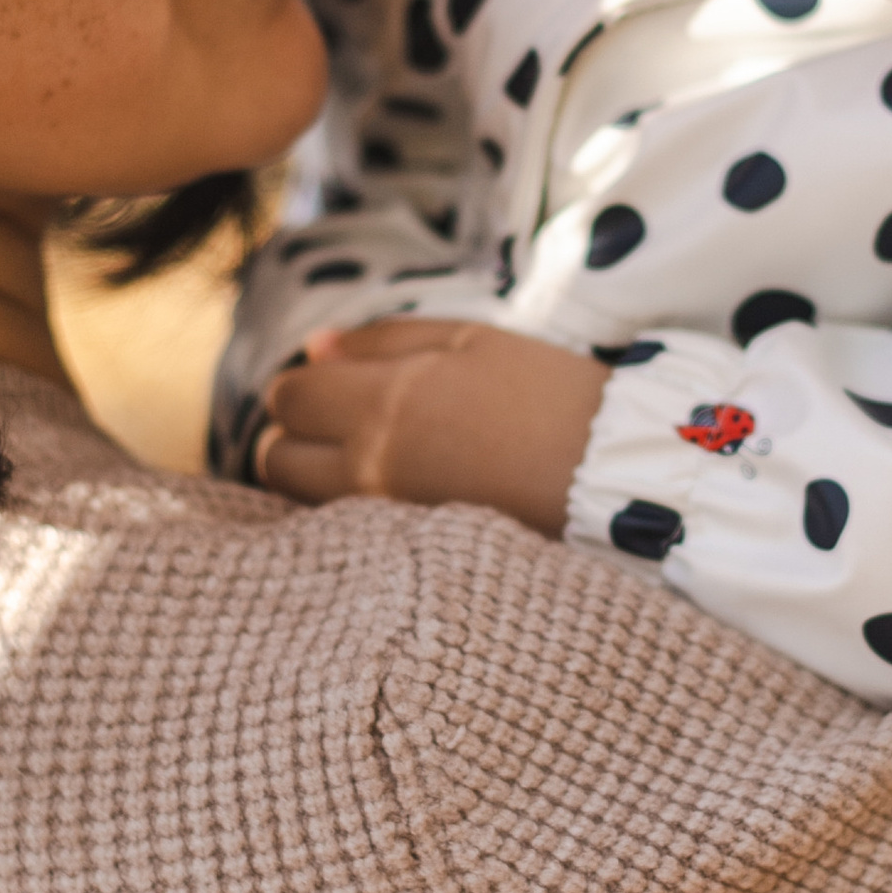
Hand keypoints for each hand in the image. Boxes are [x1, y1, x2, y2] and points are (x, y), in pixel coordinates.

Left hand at [254, 319, 608, 534]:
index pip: (287, 396)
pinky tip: (386, 491)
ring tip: (362, 459)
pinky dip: (342, 509)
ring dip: (309, 475)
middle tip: (337, 424)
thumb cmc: (550, 392)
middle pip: (274, 455)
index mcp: (387, 400)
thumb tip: (313, 346)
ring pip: (298, 501)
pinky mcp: (410, 553)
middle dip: (291, 435)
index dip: (302, 385)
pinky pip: (339, 531)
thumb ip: (383, 340)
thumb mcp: (472, 339)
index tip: (334, 384)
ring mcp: (387, 518)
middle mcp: (372, 464)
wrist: (617, 474)